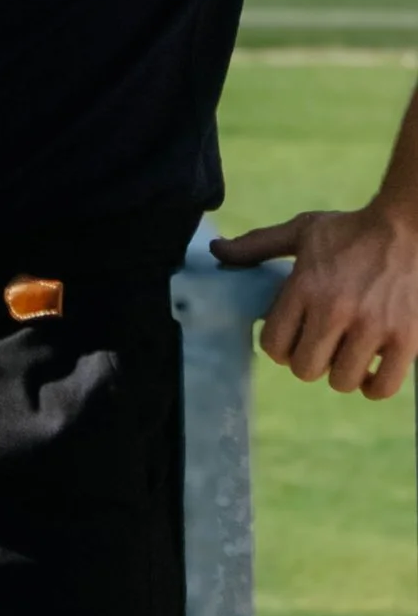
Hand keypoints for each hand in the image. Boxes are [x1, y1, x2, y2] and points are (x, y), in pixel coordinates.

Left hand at [212, 203, 417, 397]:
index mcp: (305, 286)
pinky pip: (383, 387)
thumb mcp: (300, 232)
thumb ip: (256, 245)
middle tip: (316, 346)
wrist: (406, 228)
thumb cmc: (349, 232)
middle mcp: (336, 309)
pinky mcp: (405, 340)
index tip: (289, 336)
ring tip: (343, 355)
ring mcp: (373, 327)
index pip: (274, 343)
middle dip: (306, 361)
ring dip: (340, 373)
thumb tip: (216, 251)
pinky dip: (373, 386)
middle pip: (305, 369)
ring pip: (341, 381)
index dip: (278, 345)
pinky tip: (370, 370)